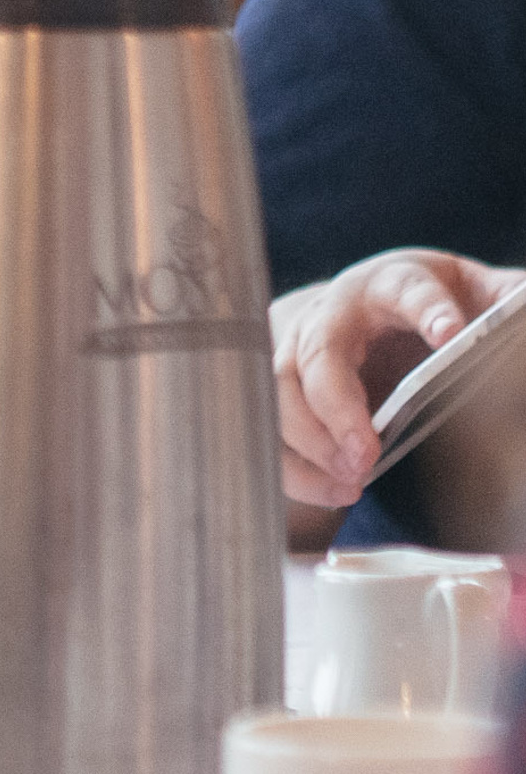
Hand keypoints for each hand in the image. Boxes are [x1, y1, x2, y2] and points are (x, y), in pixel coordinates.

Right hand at [270, 248, 521, 506]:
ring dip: (309, 442)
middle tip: (365, 454)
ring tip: (352, 480)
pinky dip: (295, 466)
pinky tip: (334, 490)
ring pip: (279, 393)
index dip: (428, 309)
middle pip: (316, 354)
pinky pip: (271, 430)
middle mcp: (332, 315)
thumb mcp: (470, 291)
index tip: (452, 333)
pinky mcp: (284, 391)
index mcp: (389, 283)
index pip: (407, 291)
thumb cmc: (421, 301)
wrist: (359, 309)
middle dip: (336, 406)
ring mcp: (297, 351)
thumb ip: (505, 300)